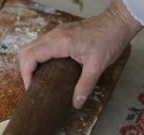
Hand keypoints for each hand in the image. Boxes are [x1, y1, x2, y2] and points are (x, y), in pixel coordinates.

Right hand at [19, 0, 142, 108]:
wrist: (118, 22)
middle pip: (25, 51)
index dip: (26, 74)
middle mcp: (54, 35)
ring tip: (37, 78)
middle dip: (24, 70)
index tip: (31, 87)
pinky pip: (39, 44)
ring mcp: (56, 32)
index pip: (30, 56)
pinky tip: (46, 68)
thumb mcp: (98, 66)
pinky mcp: (59, 33)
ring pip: (30, 47)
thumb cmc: (110, 39)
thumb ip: (85, 85)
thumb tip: (76, 103)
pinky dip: (37, 57)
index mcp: (61, 42)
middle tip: (32, 85)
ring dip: (29, 63)